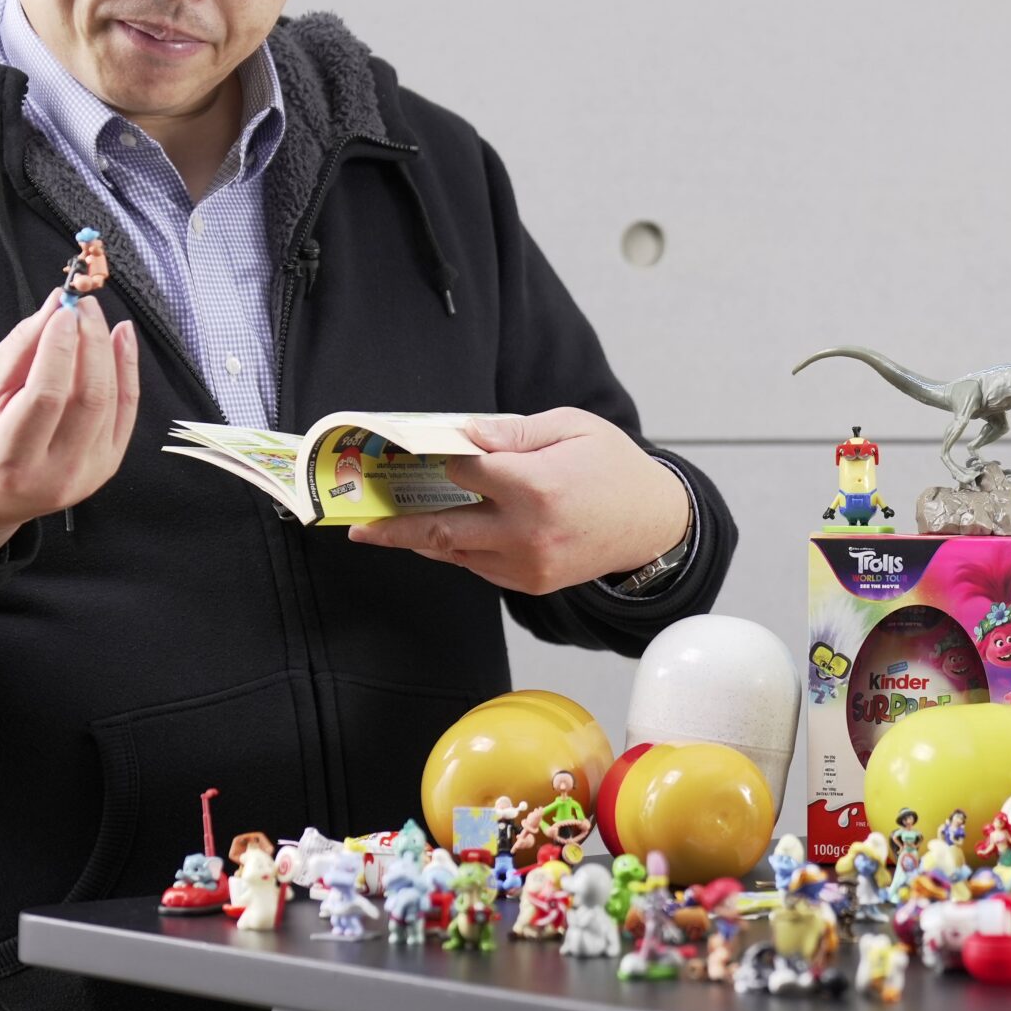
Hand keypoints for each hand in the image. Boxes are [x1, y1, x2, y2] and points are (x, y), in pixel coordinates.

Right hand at [0, 288, 140, 561]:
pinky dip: (127, 369)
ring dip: (109, 350)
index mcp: (11, 459)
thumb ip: (20, 348)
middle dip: (90, 342)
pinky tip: (120, 338)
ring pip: (112, 400)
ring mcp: (89, 473)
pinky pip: (126, 409)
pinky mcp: (108, 464)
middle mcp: (56, 473)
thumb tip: (56, 306)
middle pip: (89, 398)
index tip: (63, 311)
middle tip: (83, 306)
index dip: (59, 349)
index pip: (46, 397)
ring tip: (96, 316)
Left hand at [345, 408, 689, 595]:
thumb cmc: (614, 467)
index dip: (435, 456)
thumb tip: (462, 434)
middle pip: (440, 527)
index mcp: (536, 487)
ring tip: (382, 528)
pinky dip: (456, 548)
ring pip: (454, 552)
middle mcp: (526, 533)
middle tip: (356, 525)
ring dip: (418, 538)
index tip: (407, 449)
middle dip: (392, 525)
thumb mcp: (571, 428)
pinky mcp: (531, 583)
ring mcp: (527, 565)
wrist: (655, 524)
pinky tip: (438, 532)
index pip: (462, 469)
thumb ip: (512, 433)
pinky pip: (478, 567)